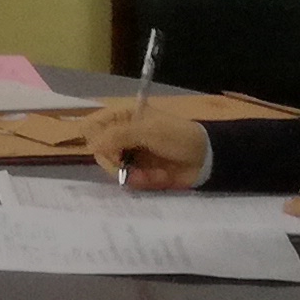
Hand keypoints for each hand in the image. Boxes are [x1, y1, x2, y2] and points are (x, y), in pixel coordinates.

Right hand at [77, 100, 213, 187]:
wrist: (208, 158)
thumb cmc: (179, 136)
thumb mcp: (148, 131)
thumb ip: (117, 136)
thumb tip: (92, 146)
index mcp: (122, 117)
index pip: (92, 127)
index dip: (95, 140)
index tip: (107, 148)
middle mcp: (122, 136)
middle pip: (98, 151)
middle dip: (114, 162)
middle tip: (127, 165)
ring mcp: (131, 155)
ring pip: (112, 169)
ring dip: (131, 174)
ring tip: (152, 174)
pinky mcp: (140, 172)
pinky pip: (128, 180)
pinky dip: (142, 181)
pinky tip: (158, 178)